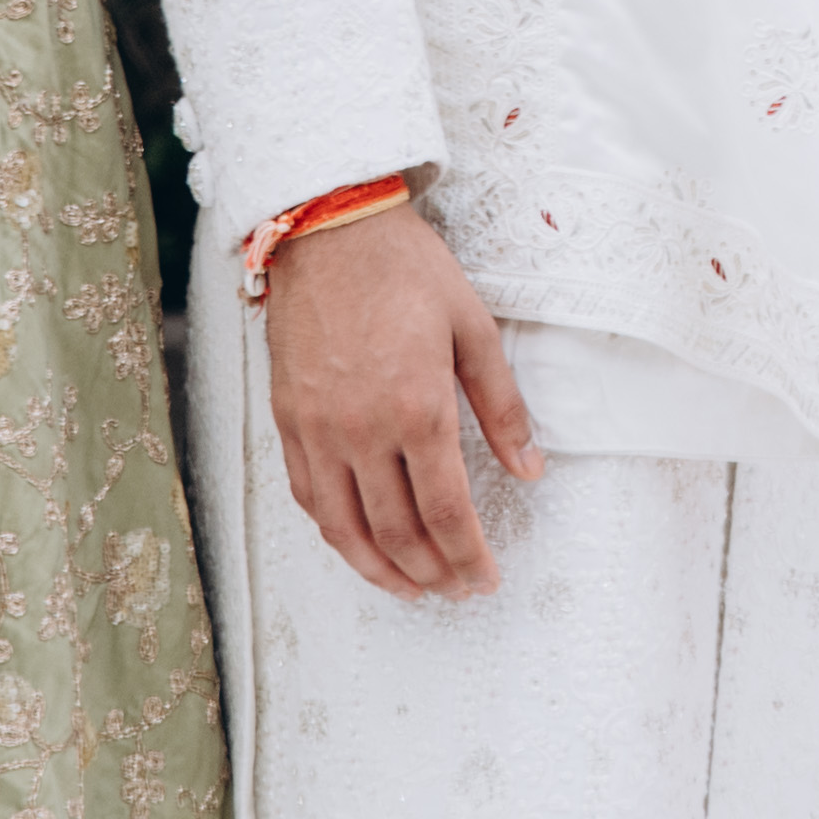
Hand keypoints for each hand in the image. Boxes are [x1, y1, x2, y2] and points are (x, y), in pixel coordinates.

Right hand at [260, 197, 542, 601]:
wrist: (328, 228)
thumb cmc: (406, 269)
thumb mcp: (473, 327)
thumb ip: (502, 406)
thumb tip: (530, 468)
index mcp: (418, 407)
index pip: (446, 511)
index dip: (468, 555)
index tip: (485, 578)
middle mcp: (363, 429)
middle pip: (397, 531)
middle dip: (432, 572)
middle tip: (456, 589)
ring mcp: (319, 429)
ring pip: (345, 529)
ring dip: (380, 570)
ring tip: (412, 587)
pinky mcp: (289, 421)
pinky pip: (309, 497)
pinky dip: (335, 534)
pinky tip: (359, 543)